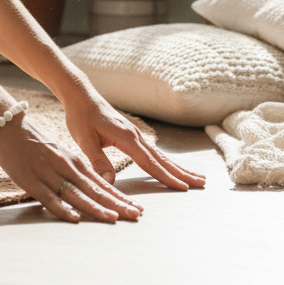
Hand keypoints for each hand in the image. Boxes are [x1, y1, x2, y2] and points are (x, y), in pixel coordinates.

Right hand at [0, 113, 145, 222]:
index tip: (137, 208)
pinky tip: (75, 218)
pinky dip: (63, 208)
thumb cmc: (32, 140)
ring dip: (95, 207)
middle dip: (117, 204)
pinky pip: (49, 198)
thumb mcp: (58, 152)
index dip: (120, 197)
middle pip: (95, 189)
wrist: (6, 124)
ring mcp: (48, 173)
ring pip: (76, 194)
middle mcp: (65, 166)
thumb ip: (74, 169)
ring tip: (113, 218)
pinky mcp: (30, 180)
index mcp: (73, 160)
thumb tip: (92, 187)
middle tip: (136, 215)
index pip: (102, 183)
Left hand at [64, 91, 206, 190]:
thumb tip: (110, 183)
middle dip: (183, 173)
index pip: (150, 162)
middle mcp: (136, 136)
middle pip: (163, 159)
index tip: (183, 188)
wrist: (81, 96)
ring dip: (179, 167)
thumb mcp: (84, 140)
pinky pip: (154, 152)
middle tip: (202, 184)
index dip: (166, 177)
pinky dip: (167, 162)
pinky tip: (173, 168)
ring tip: (197, 178)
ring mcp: (137, 135)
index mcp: (127, 138)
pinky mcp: (133, 135)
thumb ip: (98, 161)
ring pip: (162, 155)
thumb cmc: (81, 117)